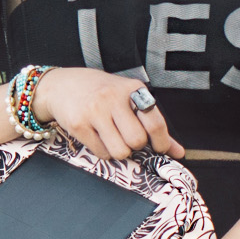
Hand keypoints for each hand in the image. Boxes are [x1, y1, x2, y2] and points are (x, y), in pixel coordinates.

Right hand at [33, 68, 184, 162]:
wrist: (61, 86)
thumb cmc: (100, 93)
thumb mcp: (128, 99)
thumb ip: (154, 125)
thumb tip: (178, 152)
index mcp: (132, 89)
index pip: (155, 123)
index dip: (161, 142)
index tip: (158, 148)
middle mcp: (114, 97)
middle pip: (137, 141)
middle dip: (135, 146)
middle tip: (127, 138)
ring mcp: (95, 111)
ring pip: (120, 151)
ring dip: (119, 152)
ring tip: (112, 138)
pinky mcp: (78, 124)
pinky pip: (101, 152)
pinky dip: (103, 152)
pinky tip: (98, 138)